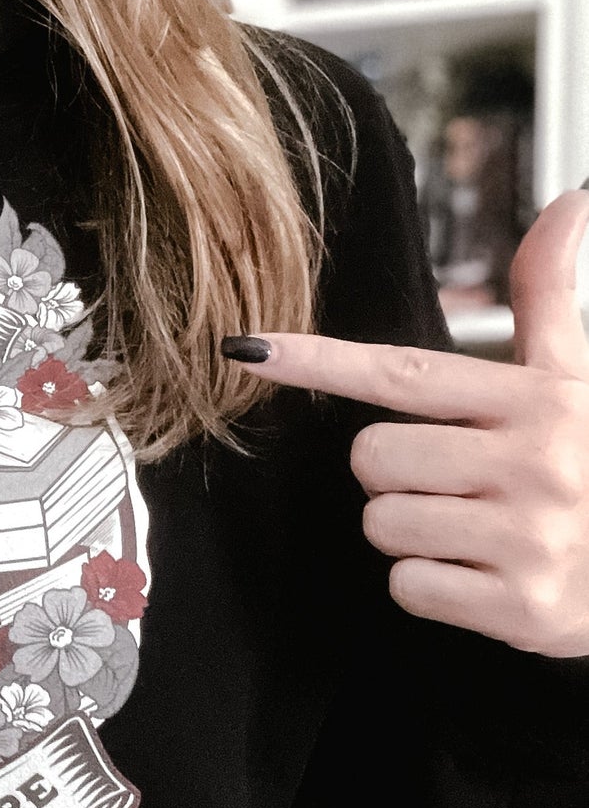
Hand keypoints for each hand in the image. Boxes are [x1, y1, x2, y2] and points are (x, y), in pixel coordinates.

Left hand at [225, 189, 588, 659]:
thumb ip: (550, 297)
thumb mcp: (576, 382)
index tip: (252, 349)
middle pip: (372, 457)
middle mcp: (534, 464)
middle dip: (397, 472)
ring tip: (475, 527)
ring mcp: (528, 537)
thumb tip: (572, 201)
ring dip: (411, 531)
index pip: (405, 374)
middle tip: (459, 481)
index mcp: (539, 402)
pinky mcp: (519, 606)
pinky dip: (432, 585)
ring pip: (382, 523)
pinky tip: (482, 572)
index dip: (321, 360)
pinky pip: (408, 586)